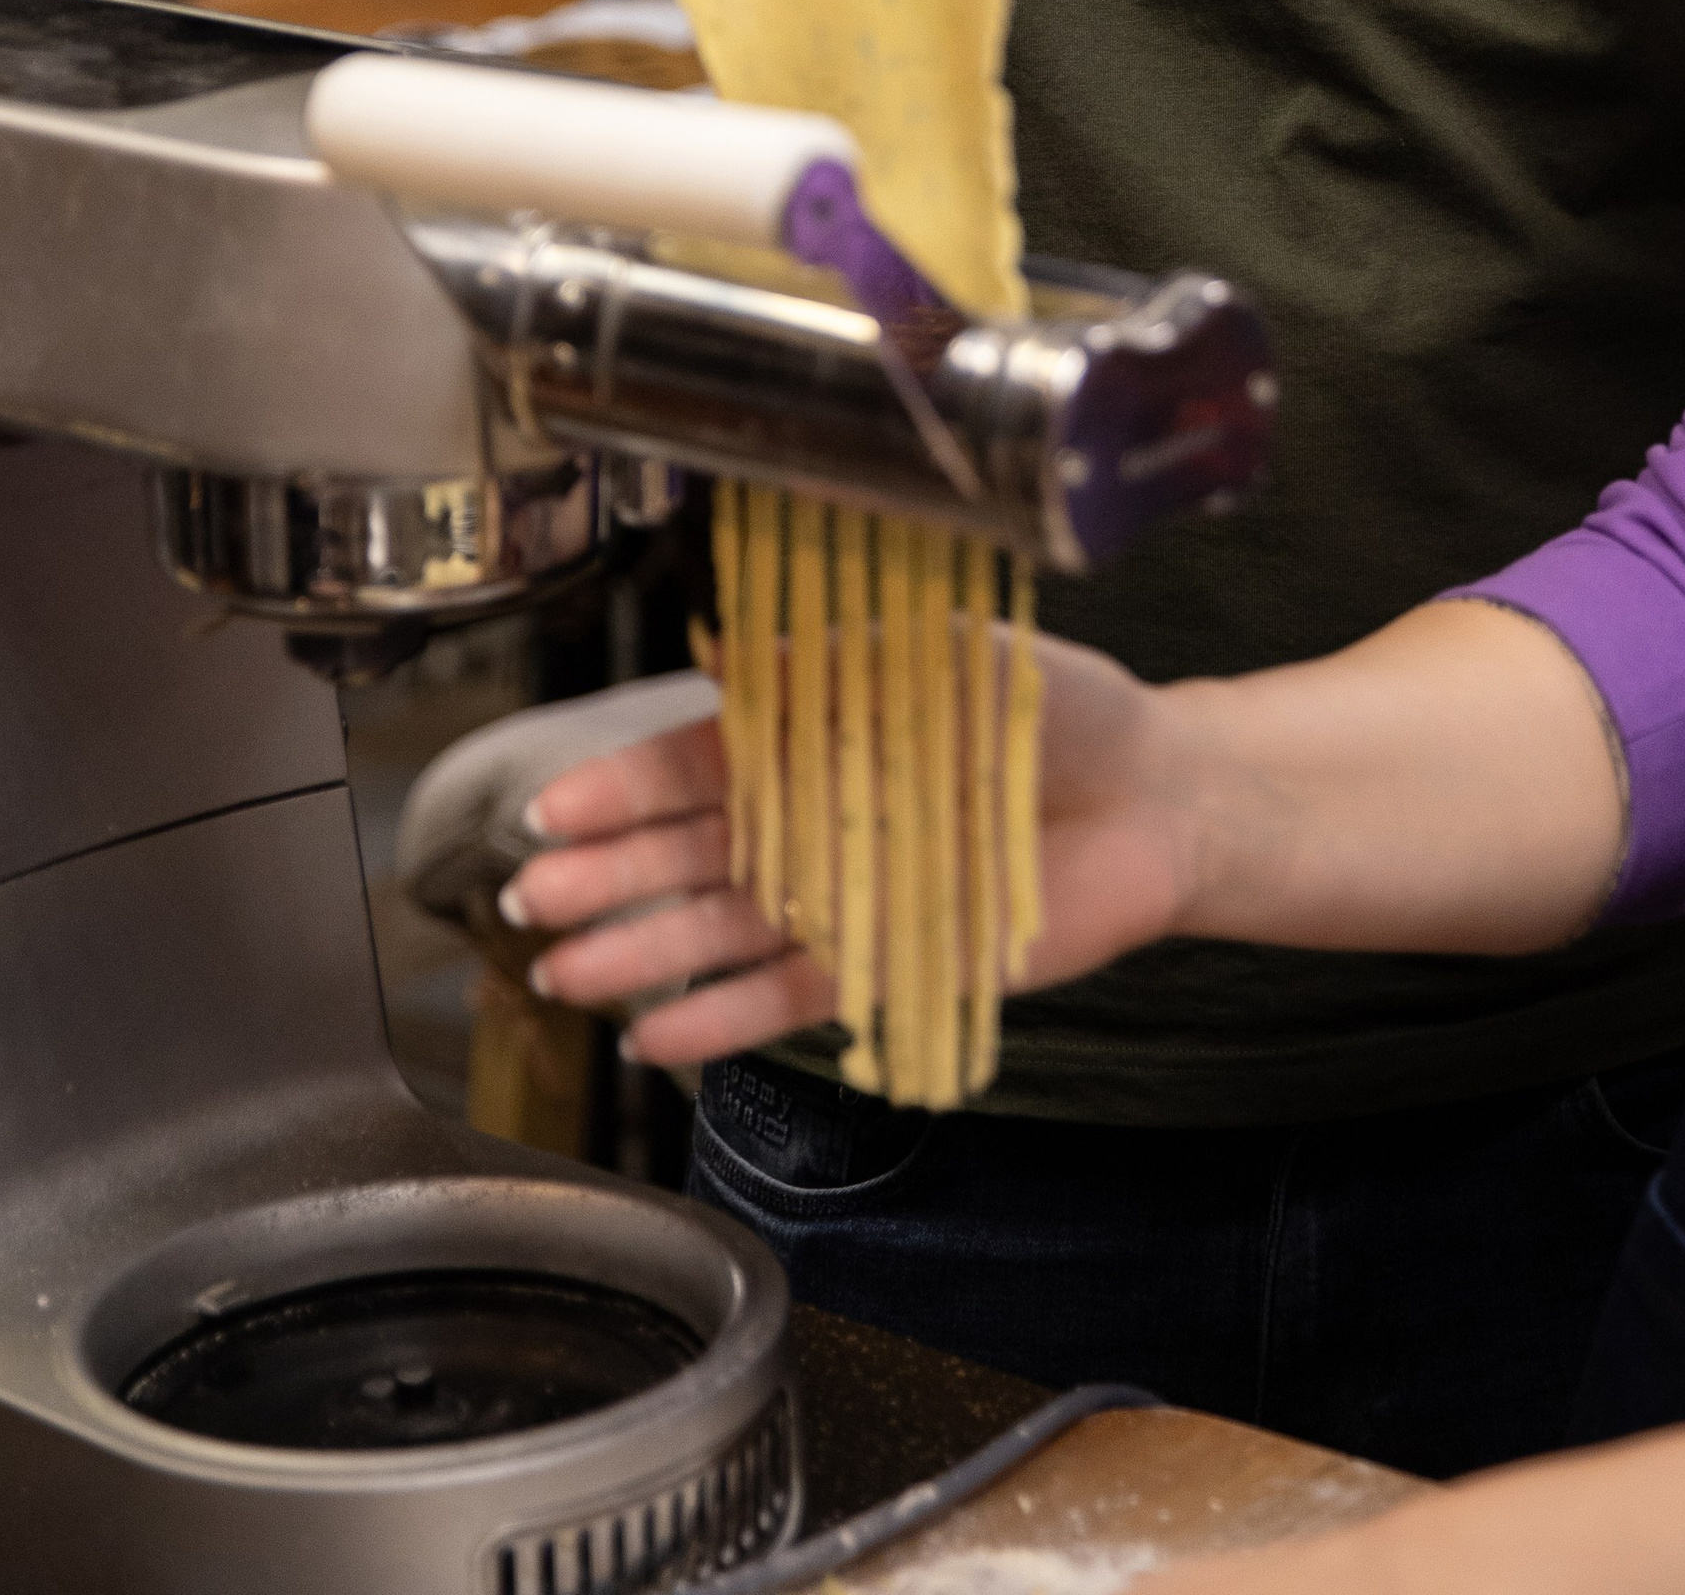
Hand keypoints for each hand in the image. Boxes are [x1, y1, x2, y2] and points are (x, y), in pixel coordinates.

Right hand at [498, 631, 1201, 1069]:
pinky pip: (789, 996)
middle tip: (530, 896)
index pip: (697, 759)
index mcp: (819, 726)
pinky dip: (723, 1020)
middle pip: (690, 850)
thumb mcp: (945, 651)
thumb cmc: (1057, 704)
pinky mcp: (888, 960)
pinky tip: (655, 1033)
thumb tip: (731, 661)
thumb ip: (840, 665)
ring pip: (720, 929)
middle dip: (605, 874)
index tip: (553, 807)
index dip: (623, 787)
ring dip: (640, 951)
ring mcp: (847, 891)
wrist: (1154, 793)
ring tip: (563, 972)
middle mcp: (820, 811)